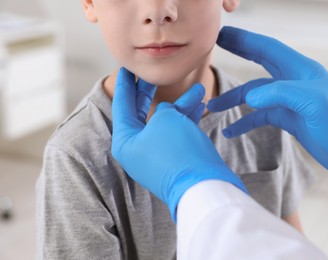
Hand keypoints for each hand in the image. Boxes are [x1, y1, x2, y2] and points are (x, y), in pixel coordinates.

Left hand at [111, 68, 247, 220]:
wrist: (203, 186)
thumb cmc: (178, 151)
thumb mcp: (166, 119)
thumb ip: (164, 110)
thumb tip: (170, 113)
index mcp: (126, 141)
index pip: (122, 107)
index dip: (125, 85)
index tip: (125, 69)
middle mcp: (138, 150)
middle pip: (142, 114)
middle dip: (149, 93)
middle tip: (152, 76)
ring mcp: (157, 156)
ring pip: (166, 122)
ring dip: (182, 105)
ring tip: (199, 88)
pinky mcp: (175, 160)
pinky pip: (178, 134)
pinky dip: (188, 119)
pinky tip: (201, 105)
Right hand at [208, 26, 327, 187]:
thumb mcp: (316, 105)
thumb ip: (282, 95)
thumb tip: (250, 98)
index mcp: (302, 72)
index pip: (269, 50)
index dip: (245, 41)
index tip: (224, 34)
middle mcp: (294, 83)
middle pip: (260, 64)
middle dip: (238, 55)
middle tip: (216, 48)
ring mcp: (290, 102)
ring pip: (255, 95)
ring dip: (234, 100)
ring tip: (212, 108)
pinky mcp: (289, 119)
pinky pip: (261, 117)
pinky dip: (245, 122)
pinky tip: (231, 131)